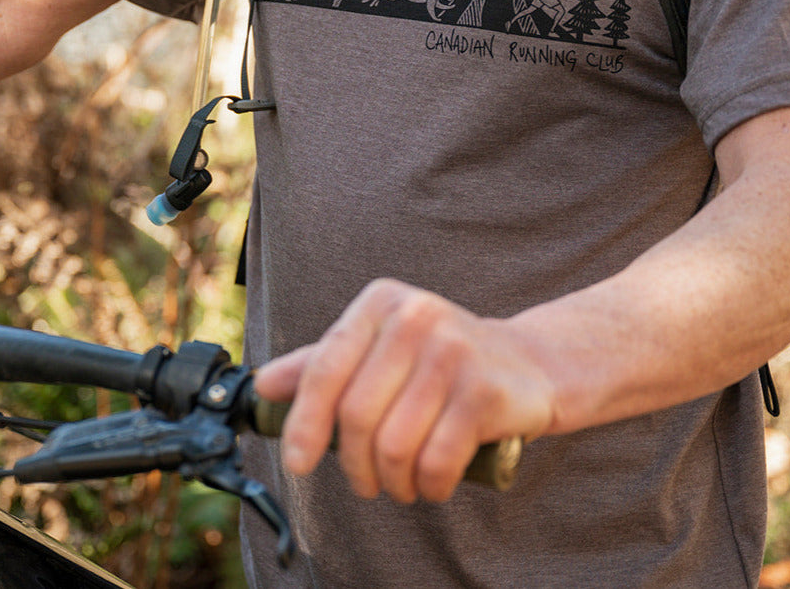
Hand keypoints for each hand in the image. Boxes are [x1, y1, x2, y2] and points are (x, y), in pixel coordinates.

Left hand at [253, 278, 556, 502]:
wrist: (527, 364)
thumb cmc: (438, 361)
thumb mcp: (379, 349)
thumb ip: (322, 364)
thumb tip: (262, 385)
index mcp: (381, 303)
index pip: (324, 367)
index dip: (303, 422)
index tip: (297, 463)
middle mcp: (415, 317)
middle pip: (356, 416)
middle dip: (354, 465)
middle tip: (367, 482)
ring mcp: (453, 351)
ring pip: (394, 445)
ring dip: (393, 482)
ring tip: (401, 484)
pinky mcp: (484, 390)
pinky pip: (436, 461)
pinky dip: (428, 487)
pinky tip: (432, 484)